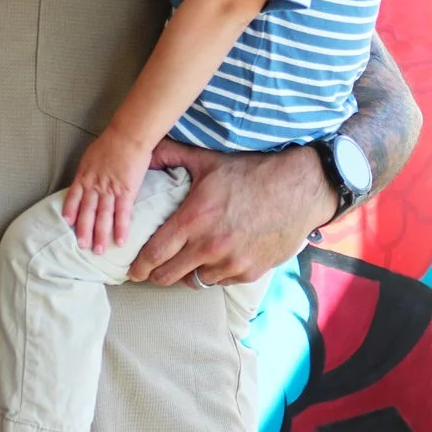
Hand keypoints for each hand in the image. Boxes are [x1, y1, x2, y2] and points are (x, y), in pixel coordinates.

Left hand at [62, 131, 152, 253]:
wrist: (128, 135)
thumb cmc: (111, 142)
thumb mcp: (91, 155)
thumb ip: (88, 170)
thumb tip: (86, 178)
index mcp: (84, 175)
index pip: (73, 197)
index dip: (70, 211)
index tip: (67, 224)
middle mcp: (94, 185)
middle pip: (86, 212)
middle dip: (84, 231)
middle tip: (82, 247)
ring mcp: (109, 190)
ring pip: (103, 216)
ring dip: (100, 235)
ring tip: (99, 251)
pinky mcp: (126, 191)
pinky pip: (122, 214)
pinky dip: (121, 228)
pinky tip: (121, 241)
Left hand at [128, 140, 336, 286]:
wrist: (299, 189)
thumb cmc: (252, 172)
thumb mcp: (207, 160)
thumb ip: (172, 156)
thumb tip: (145, 150)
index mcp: (194, 219)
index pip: (155, 253)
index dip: (139, 265)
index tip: (131, 270)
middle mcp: (210, 246)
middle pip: (169, 275)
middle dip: (156, 275)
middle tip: (150, 271)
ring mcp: (231, 263)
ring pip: (195, 281)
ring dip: (186, 274)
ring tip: (184, 264)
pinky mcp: (250, 272)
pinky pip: (221, 281)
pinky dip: (213, 274)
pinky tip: (213, 261)